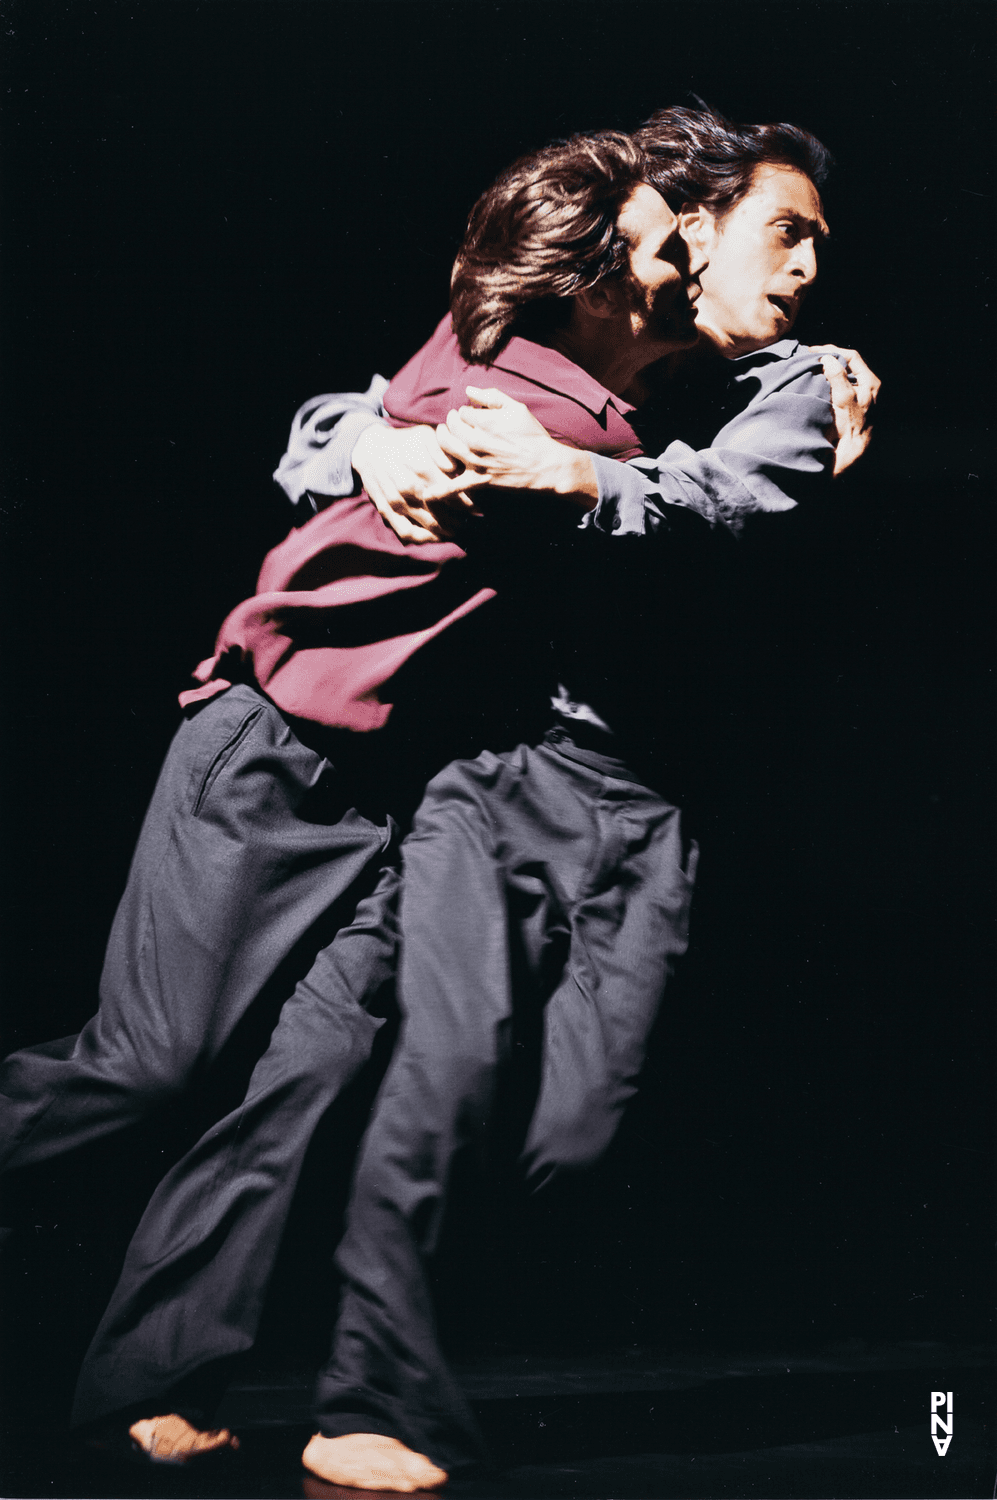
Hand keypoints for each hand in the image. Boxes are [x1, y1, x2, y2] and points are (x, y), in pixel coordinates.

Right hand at [351, 422, 485, 542]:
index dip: (469, 502)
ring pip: (428, 525)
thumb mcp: (425, 435)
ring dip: (446, 530)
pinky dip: (424, 539)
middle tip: (473, 520)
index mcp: (422, 469)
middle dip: (462, 519)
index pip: (453, 493)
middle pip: (444, 512)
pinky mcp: (386, 511)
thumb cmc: (403, 441)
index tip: (480, 506)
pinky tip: (436, 537)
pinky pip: (407, 532)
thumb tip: (457, 467)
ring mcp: (397, 502)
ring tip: (458, 529)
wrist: (368, 448)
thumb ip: (443, 450)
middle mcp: (410, 488)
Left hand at [436, 387, 598, 505]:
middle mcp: (477, 441)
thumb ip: (492, 396)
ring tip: (445, 436)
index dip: (465, 411)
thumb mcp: (517, 409)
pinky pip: (456, 486)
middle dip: (451, 422)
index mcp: (486, 422)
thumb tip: (469, 390)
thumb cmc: (533, 436)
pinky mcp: (479, 480)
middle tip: (455, 422)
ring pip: (447, 448)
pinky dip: (441, 491)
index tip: (471, 414)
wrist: (546, 466)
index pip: (462, 412)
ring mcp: (476, 462)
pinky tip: (427, 494)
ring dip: (442, 440)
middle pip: (451, 427)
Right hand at [810, 345, 881, 476]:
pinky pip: (838, 387)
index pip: (851, 356)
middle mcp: (867, 388)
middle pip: (846, 365)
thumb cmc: (850, 427)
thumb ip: (838, 377)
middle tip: (809, 359)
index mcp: (870, 382)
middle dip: (828, 359)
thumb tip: (827, 358)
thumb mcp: (845, 399)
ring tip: (810, 369)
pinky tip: (814, 384)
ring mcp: (859, 397)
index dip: (832, 351)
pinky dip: (826, 382)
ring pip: (842, 375)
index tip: (813, 351)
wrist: (851, 454)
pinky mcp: (849, 407)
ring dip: (826, 371)